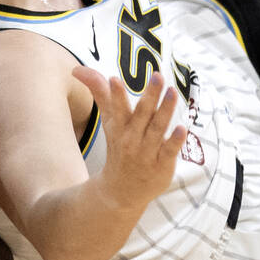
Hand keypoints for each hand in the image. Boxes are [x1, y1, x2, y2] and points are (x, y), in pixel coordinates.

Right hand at [72, 67, 185, 211]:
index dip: (115, 95)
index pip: (117, 108)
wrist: (120, 191)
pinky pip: (169, 151)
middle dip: (150, 95)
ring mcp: (147, 152)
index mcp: (119, 126)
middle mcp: (132, 138)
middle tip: (157, 76)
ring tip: (172, 92)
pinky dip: (175, 141)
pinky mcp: (162, 164)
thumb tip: (77, 69)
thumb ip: (99, 92)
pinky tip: (183, 128)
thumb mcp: (109, 120)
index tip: (114, 79)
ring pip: (157, 129)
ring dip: (165, 111)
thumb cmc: (118, 147)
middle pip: (142, 114)